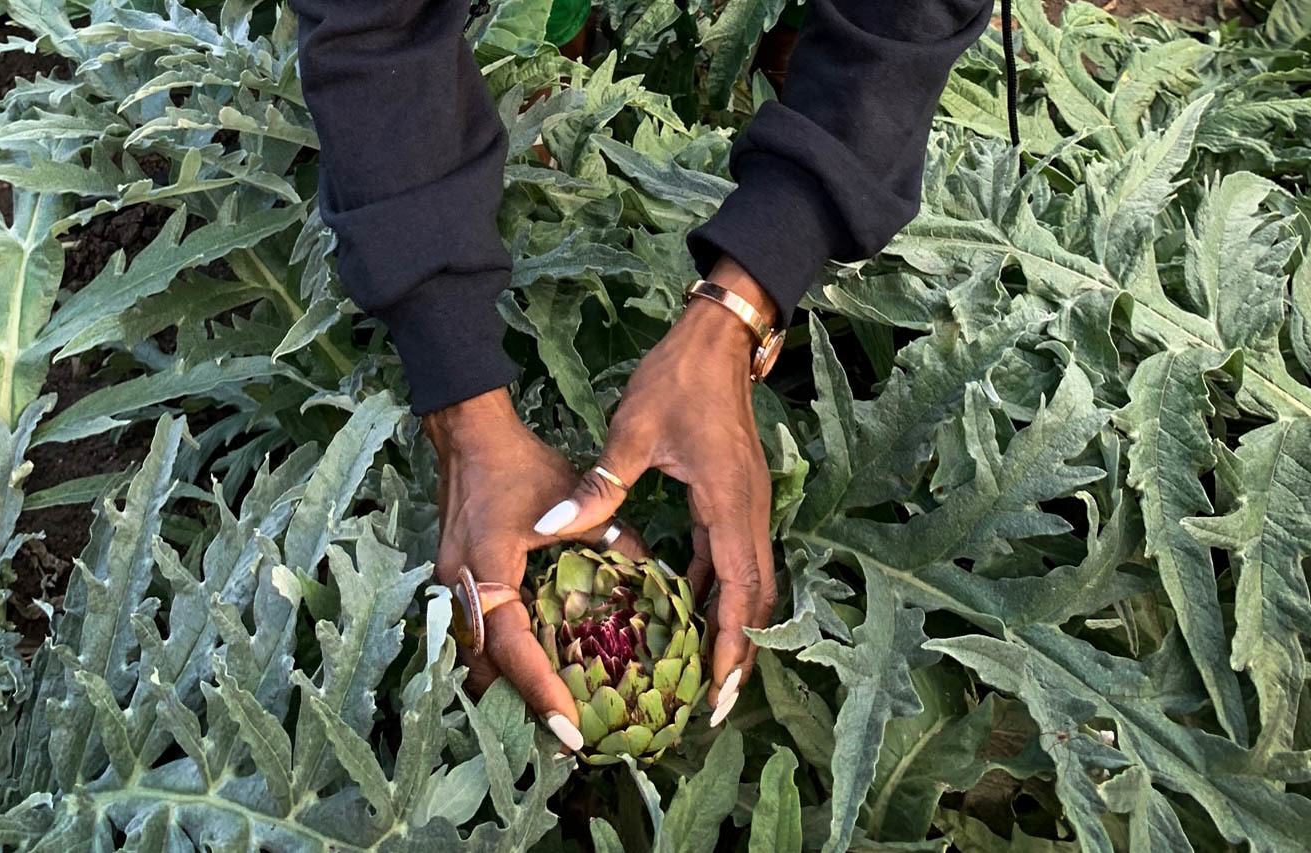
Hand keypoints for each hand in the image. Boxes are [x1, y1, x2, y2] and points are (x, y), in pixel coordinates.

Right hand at [423, 388, 647, 752]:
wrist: (467, 436)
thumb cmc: (521, 465)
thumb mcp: (572, 505)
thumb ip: (615, 542)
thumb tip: (659, 580)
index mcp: (488, 573)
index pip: (515, 650)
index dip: (543, 692)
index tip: (572, 730)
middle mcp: (457, 591)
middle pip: (484, 672)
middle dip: (521, 707)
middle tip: (567, 740)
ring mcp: (446, 592)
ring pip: (472, 662)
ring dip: (507, 690)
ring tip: (552, 718)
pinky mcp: (450, 587)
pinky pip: (472, 641)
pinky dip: (499, 664)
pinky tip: (530, 676)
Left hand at [530, 256, 776, 726]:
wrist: (718, 341)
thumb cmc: (677, 381)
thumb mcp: (633, 432)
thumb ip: (600, 484)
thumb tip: (555, 525)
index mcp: (727, 505)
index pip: (738, 593)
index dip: (730, 647)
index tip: (716, 694)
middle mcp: (747, 514)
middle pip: (755, 602)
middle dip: (737, 654)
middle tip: (711, 706)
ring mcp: (747, 507)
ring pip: (748, 584)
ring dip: (730, 628)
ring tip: (702, 677)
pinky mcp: (736, 499)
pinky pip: (732, 559)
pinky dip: (716, 593)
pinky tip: (685, 611)